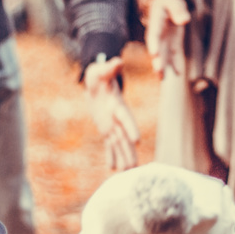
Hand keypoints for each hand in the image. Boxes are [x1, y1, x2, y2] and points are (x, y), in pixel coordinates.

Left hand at [84, 56, 139, 170]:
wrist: (97, 83)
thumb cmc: (99, 75)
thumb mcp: (100, 71)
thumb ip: (109, 68)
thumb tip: (117, 60)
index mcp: (117, 106)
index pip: (126, 119)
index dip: (131, 129)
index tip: (137, 141)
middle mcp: (117, 118)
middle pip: (124, 137)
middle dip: (129, 152)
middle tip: (135, 167)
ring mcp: (112, 125)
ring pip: (119, 144)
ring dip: (123, 158)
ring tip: (127, 173)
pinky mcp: (106, 129)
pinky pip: (109, 144)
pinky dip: (111, 155)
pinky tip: (113, 168)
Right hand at [143, 0, 189, 77]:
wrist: (165, 6)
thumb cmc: (169, 3)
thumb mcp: (174, 2)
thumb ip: (178, 10)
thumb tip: (184, 20)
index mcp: (155, 23)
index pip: (153, 35)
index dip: (153, 44)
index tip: (154, 54)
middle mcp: (157, 35)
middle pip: (156, 49)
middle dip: (157, 61)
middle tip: (158, 71)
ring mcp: (164, 41)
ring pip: (162, 56)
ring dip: (163, 67)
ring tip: (162, 79)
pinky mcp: (171, 45)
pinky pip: (173, 56)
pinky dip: (175, 65)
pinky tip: (178, 74)